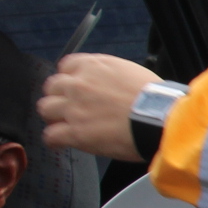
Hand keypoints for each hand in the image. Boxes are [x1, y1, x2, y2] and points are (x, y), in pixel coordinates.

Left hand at [38, 54, 158, 160]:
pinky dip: (56, 139)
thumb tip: (108, 85)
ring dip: (55, 116)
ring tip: (66, 124)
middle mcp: (78, 84)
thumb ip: (110, 76)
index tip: (77, 86)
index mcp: (93, 66)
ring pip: (46, 108)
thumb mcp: (132, 72)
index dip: (70, 77)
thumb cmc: (156, 98)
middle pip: (52, 86)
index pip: (66, 65)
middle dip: (60, 96)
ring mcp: (73, 108)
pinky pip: (50, 135)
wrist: (161, 118)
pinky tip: (64, 142)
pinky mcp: (74, 132)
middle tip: (72, 106)